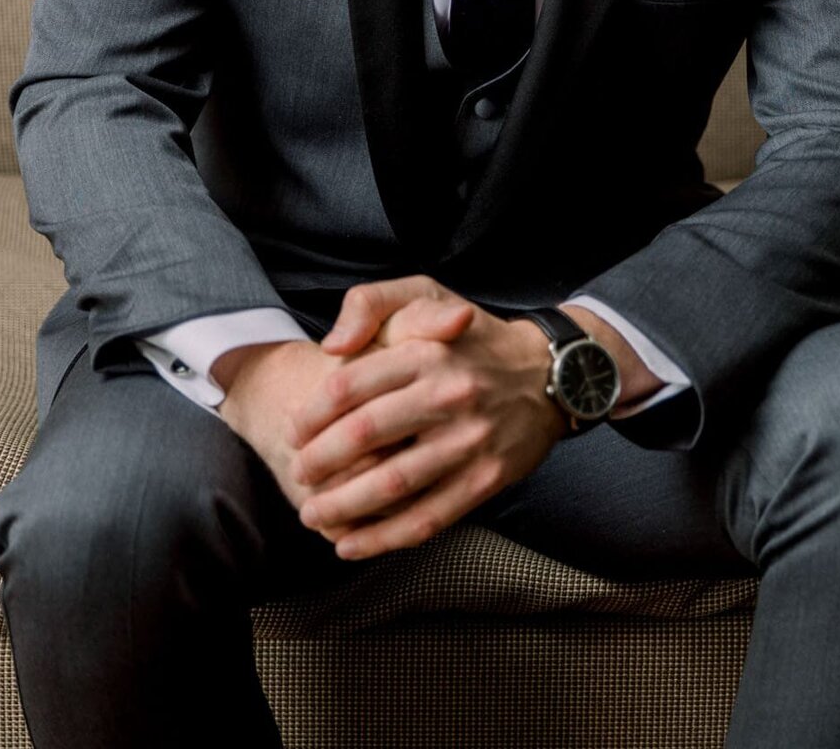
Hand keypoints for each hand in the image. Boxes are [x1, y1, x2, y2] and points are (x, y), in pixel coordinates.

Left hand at [215, 296, 475, 540]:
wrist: (546, 374)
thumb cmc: (467, 336)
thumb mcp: (423, 293)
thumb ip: (369, 303)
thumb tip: (331, 346)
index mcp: (426, 350)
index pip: (349, 385)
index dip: (311, 414)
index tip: (293, 431)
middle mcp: (448, 394)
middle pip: (363, 435)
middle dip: (318, 462)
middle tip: (299, 474)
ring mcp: (469, 441)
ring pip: (392, 484)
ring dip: (343, 507)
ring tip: (312, 514)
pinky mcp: (485, 479)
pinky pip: (427, 517)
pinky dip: (384, 538)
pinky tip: (350, 545)